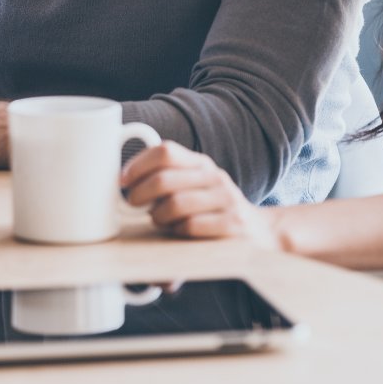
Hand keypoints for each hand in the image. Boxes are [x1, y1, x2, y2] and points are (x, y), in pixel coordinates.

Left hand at [120, 141, 276, 245]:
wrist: (260, 233)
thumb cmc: (211, 210)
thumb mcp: (193, 186)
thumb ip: (166, 177)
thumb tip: (122, 177)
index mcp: (201, 164)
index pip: (165, 151)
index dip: (138, 164)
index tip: (122, 180)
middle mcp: (215, 177)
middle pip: (164, 178)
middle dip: (140, 194)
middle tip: (134, 204)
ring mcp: (227, 200)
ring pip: (175, 204)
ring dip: (158, 216)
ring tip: (159, 220)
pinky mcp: (233, 225)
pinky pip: (191, 226)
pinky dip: (178, 231)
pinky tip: (180, 232)